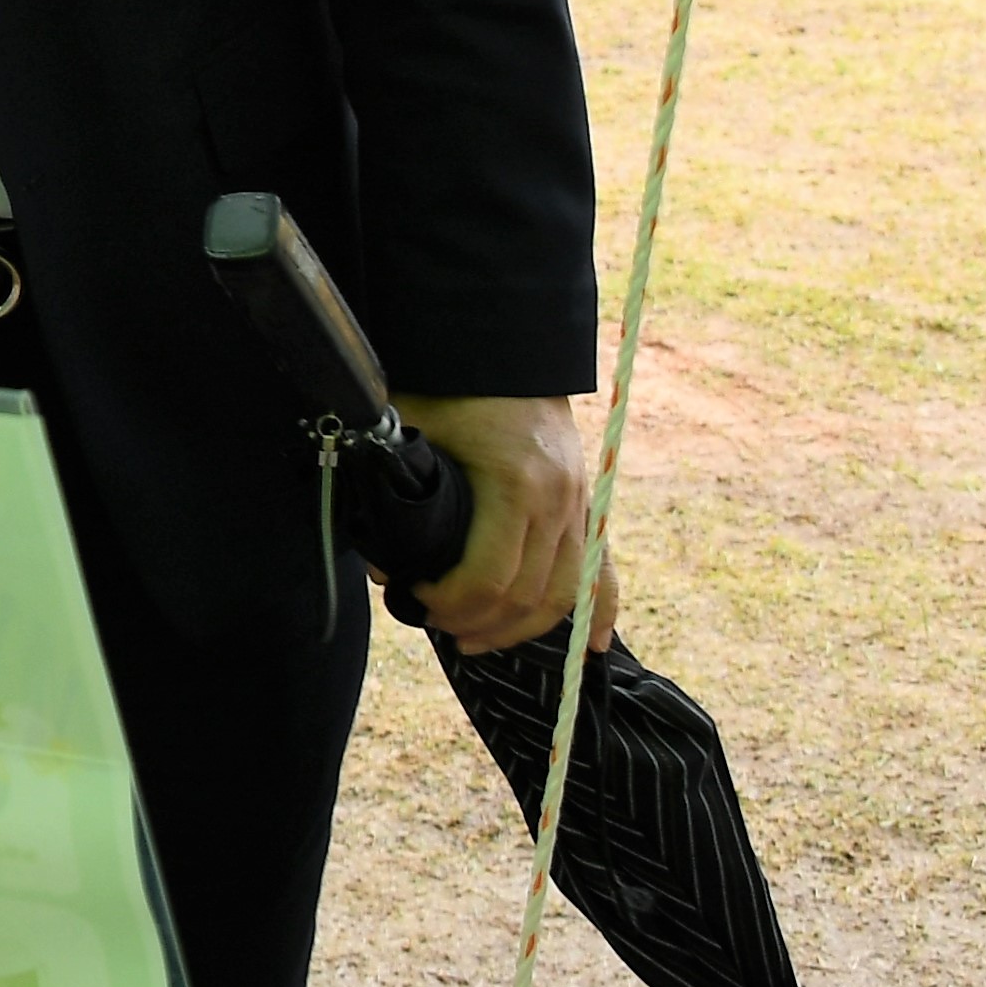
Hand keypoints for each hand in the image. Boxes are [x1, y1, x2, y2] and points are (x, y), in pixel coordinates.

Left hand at [398, 392, 616, 657]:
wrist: (506, 341)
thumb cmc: (451, 381)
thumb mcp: (411, 428)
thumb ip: (391, 495)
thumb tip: (383, 565)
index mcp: (516, 484)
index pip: (487, 579)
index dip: (447, 604)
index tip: (414, 598)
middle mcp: (559, 500)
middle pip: (527, 597)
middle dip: (477, 622)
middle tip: (438, 625)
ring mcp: (581, 502)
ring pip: (564, 594)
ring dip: (521, 628)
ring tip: (478, 639)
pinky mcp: (589, 501)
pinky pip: (602, 569)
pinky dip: (596, 611)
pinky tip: (591, 645)